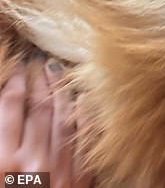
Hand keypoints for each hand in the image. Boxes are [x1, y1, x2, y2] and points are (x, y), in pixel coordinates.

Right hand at [0, 59, 91, 186]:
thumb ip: (0, 139)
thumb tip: (6, 107)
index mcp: (3, 161)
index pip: (10, 106)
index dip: (15, 80)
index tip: (18, 65)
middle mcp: (33, 161)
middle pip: (39, 107)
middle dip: (39, 80)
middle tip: (39, 60)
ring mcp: (60, 168)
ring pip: (64, 116)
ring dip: (60, 89)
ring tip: (57, 69)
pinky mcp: (80, 179)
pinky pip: (85, 137)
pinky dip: (84, 114)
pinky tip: (82, 97)